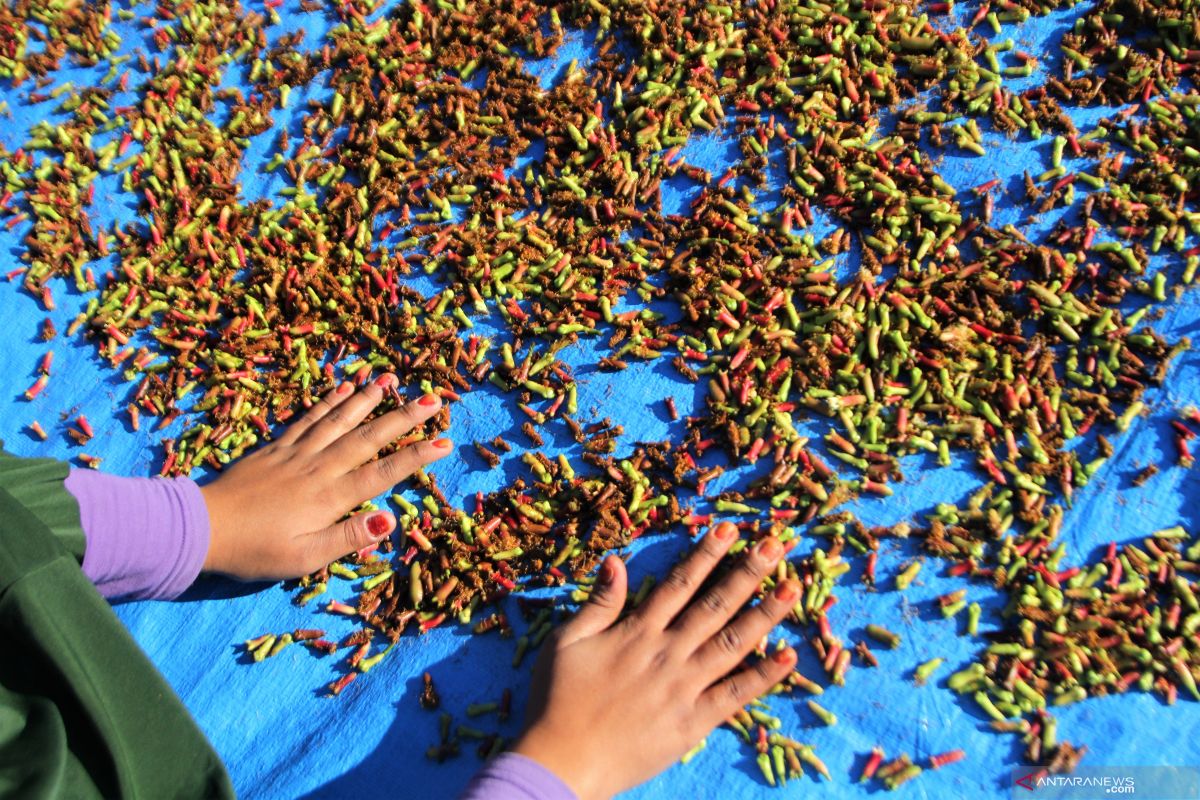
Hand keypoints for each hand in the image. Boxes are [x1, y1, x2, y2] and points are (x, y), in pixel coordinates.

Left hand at [199, 374, 451, 580]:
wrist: (202, 527)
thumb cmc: (255, 551)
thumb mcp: (304, 558)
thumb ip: (347, 538)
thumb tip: (390, 519)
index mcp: (330, 497)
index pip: (382, 473)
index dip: (415, 457)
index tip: (444, 442)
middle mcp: (319, 468)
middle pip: (367, 438)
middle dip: (401, 418)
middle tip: (432, 399)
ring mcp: (296, 453)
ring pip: (339, 419)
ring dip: (367, 399)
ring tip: (391, 380)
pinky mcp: (275, 447)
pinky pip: (308, 418)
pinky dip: (328, 401)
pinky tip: (343, 387)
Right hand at [511, 523, 797, 799]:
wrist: (562, 761)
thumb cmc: (557, 699)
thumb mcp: (566, 641)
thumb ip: (598, 603)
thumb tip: (616, 561)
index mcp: (638, 631)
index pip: (680, 583)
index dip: (707, 554)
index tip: (730, 529)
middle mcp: (668, 652)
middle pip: (716, 605)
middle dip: (748, 573)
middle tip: (777, 546)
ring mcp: (685, 687)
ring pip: (734, 643)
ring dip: (766, 614)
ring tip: (793, 589)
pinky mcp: (694, 722)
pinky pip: (736, 695)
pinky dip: (763, 676)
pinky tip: (788, 656)